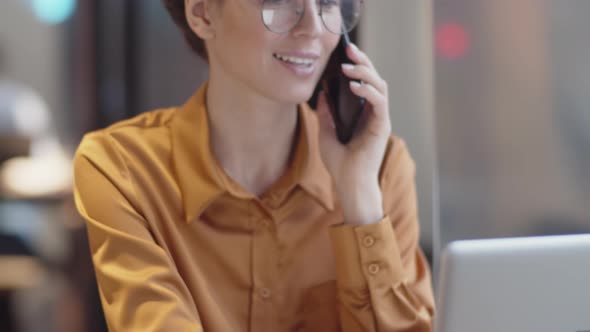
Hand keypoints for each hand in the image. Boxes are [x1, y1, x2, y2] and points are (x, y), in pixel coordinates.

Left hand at [315, 43, 391, 224]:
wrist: (349, 184)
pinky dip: (369, 91)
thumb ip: (326, 113)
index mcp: (363, 114)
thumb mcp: (326, 132)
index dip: (357, 66)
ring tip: (349, 67)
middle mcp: (374, 114)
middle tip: (350, 49)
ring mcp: (379, 119)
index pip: (364, 83)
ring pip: (380, 86)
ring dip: (365, 73)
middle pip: (374, 79)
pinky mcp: (381, 126)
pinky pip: (380, 102)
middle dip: (363, 62)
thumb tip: (323, 93)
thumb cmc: (340, 164)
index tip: (345, 53)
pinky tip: (355, 85)